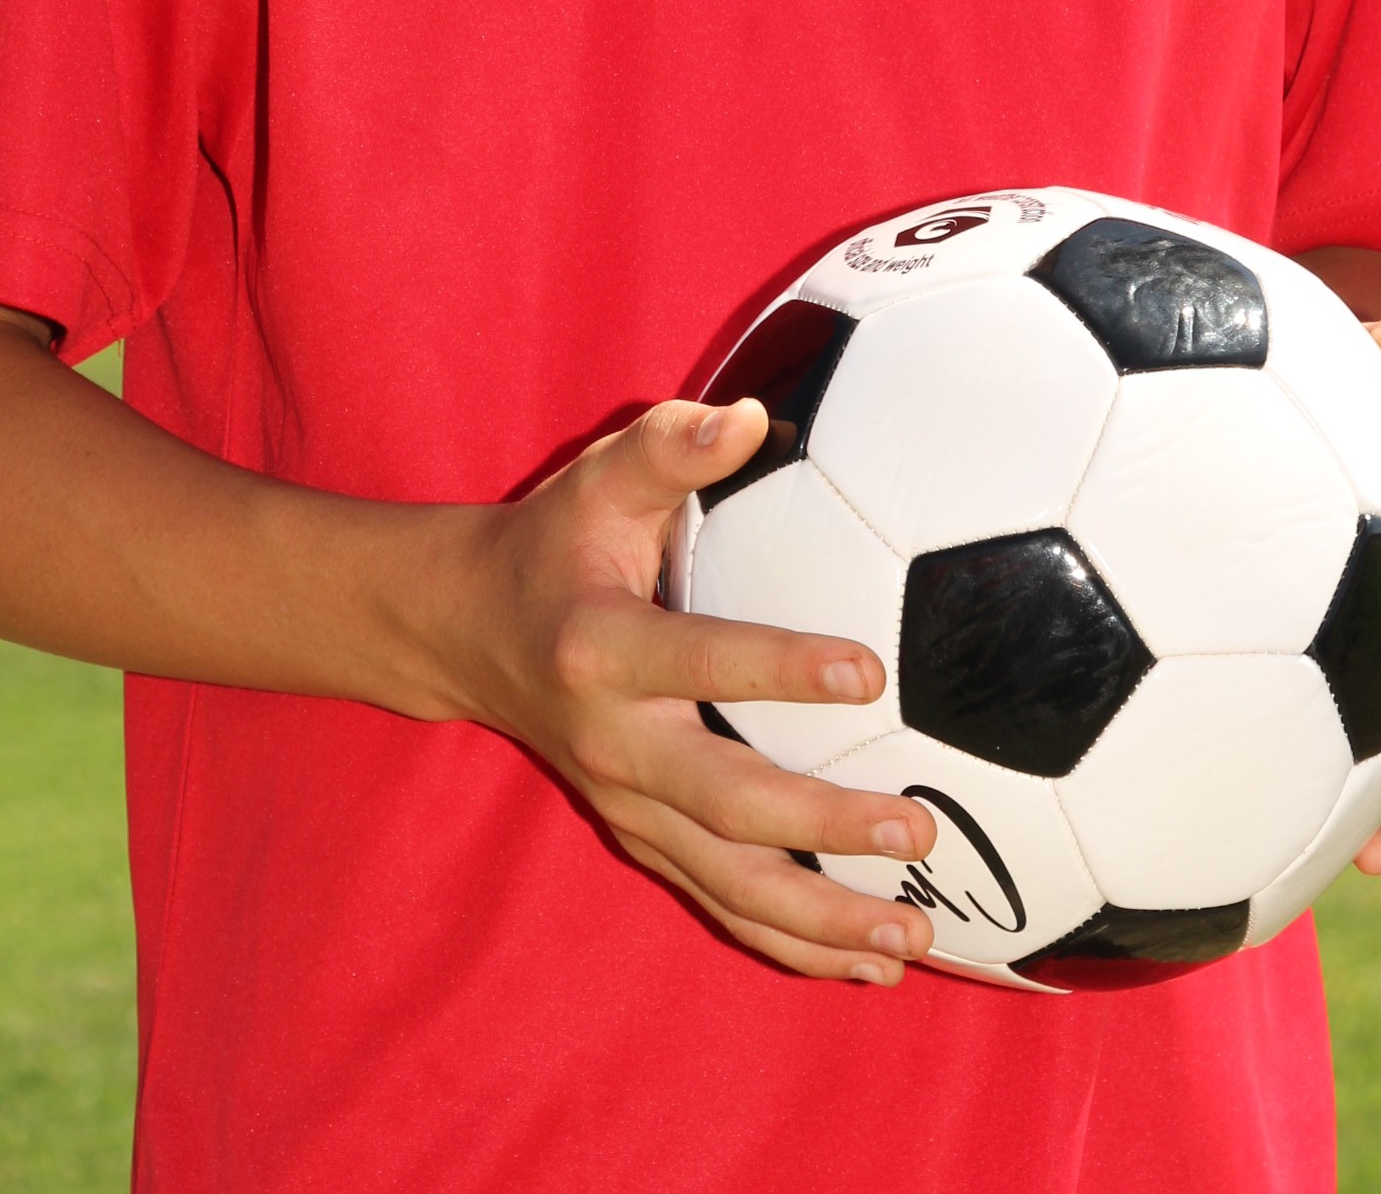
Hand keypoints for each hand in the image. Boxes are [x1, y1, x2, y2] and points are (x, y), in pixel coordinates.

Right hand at [435, 398, 937, 983]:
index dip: (780, 667)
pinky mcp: (641, 838)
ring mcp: (626, 804)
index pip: (701, 661)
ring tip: (913, 932)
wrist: (467, 632)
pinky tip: (870, 964)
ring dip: (821, 918)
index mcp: (605, 648)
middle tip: (914, 829)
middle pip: (725, 802)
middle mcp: (615, 742)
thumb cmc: (557, 540)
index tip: (868, 669)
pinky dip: (793, 942)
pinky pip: (719, 901)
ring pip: (728, 880)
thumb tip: (755, 415)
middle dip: (822, 826)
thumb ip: (671, 443)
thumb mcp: (599, 475)